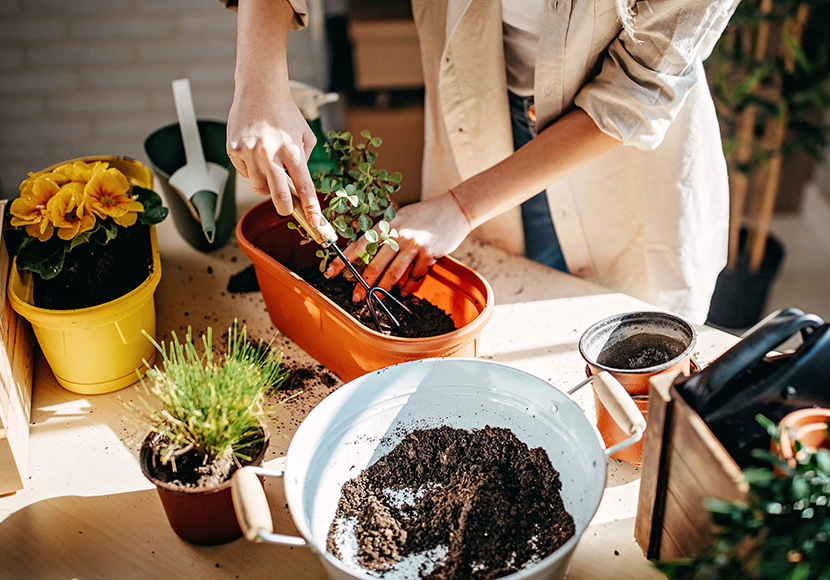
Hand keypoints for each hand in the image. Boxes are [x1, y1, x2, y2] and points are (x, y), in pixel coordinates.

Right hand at [226, 85, 320, 225]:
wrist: (259, 89)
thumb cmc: (285, 112)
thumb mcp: (304, 135)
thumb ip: (303, 161)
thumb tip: (297, 185)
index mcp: (292, 149)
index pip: (303, 185)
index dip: (310, 207)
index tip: (314, 220)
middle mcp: (270, 152)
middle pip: (278, 195)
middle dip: (285, 209)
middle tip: (286, 210)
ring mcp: (249, 152)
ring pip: (258, 188)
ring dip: (266, 186)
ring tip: (269, 168)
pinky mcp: (234, 150)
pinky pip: (244, 173)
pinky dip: (251, 170)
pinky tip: (255, 153)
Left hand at [324, 192, 471, 301]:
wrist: (454, 209)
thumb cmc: (424, 215)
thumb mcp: (400, 218)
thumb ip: (384, 234)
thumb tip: (365, 248)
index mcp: (387, 225)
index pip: (360, 245)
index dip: (344, 261)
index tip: (331, 273)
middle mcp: (398, 235)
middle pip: (375, 265)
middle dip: (364, 284)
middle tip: (356, 297)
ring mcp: (414, 245)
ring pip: (394, 273)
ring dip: (384, 289)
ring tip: (378, 299)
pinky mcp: (429, 254)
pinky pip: (415, 276)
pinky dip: (408, 286)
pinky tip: (404, 291)